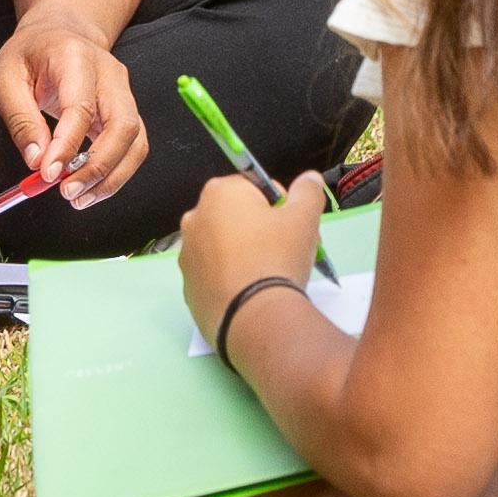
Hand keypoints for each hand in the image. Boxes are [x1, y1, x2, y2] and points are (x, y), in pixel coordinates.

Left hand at [0, 15, 145, 206]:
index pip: (81, 107)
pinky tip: (90, 187)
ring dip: (111, 177)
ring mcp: (124, 93)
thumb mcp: (6, 78)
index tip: (48, 174)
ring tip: (78, 197)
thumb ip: (20, 119)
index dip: (67, 145)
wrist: (57, 34)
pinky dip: (115, 173)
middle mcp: (110, 74)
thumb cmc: (30, 54)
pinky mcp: (127, 112)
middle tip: (67, 191)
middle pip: (123, 126)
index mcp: (76, 58)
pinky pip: (133, 148)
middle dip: (98, 167)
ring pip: (135, 142)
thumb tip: (37, 161)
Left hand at [177, 165, 334, 353]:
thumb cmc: (277, 257)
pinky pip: (215, 275)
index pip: (256, 188)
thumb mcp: (304, 218)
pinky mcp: (188, 287)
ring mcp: (187, 255)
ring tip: (269, 276)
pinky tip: (251, 292)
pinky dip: (232, 279)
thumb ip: (308, 191)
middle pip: (238, 217)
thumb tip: (310, 179)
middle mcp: (194, 218)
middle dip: (263, 230)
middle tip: (288, 252)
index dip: (281, 207)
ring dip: (246, 253)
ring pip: (225, 247)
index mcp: (218, 193)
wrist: (254, 317)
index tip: (295, 228)